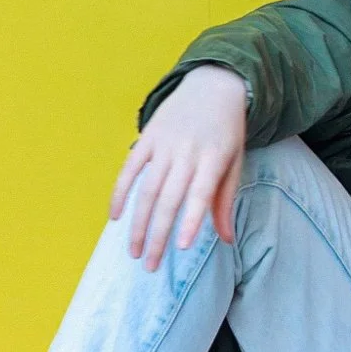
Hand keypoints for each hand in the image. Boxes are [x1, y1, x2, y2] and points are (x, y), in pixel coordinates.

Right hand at [111, 66, 248, 270]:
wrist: (214, 85)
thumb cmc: (227, 131)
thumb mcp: (235, 161)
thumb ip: (225, 199)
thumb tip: (226, 238)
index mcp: (214, 159)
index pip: (199, 195)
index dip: (189, 221)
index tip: (181, 248)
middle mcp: (187, 153)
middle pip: (168, 200)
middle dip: (158, 235)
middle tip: (150, 265)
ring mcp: (164, 145)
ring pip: (146, 189)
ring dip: (138, 223)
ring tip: (134, 250)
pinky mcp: (147, 137)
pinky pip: (129, 168)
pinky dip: (120, 192)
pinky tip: (115, 217)